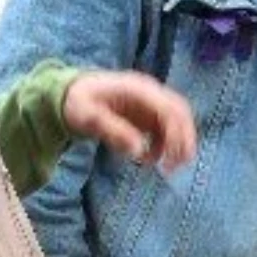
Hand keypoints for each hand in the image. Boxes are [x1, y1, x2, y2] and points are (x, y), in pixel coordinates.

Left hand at [63, 71, 195, 170]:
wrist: (72, 94)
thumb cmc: (78, 103)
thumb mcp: (88, 117)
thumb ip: (113, 131)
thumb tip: (138, 150)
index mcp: (138, 88)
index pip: (169, 108)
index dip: (175, 133)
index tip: (170, 158)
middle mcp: (149, 93)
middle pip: (180, 112)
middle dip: (184, 139)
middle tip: (177, 166)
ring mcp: (150, 103)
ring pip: (177, 121)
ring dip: (178, 144)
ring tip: (166, 167)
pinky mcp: (148, 114)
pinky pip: (166, 129)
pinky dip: (164, 146)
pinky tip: (150, 159)